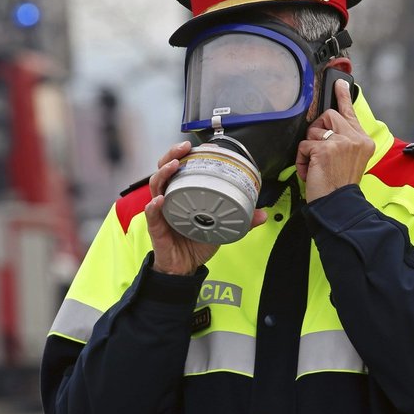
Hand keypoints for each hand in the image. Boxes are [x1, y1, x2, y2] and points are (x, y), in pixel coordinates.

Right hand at [145, 141, 266, 274]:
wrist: (184, 268)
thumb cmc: (195, 243)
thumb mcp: (221, 228)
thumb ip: (241, 220)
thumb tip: (262, 214)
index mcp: (183, 194)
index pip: (180, 168)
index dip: (186, 155)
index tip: (199, 146)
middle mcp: (169, 198)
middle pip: (164, 170)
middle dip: (172, 155)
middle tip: (184, 148)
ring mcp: (161, 211)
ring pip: (156, 186)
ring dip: (163, 173)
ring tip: (174, 166)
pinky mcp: (156, 227)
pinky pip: (151, 214)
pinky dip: (154, 206)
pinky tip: (159, 200)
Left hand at [295, 79, 374, 201]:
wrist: (339, 204)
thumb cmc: (339, 185)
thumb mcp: (349, 159)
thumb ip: (343, 140)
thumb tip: (325, 125)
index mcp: (363, 140)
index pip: (350, 112)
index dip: (343, 96)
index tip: (339, 82)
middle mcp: (355, 138)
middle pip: (328, 115)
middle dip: (317, 131)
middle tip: (319, 151)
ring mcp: (341, 142)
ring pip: (314, 130)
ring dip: (309, 148)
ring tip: (316, 165)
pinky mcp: (325, 149)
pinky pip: (304, 145)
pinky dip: (302, 160)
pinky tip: (310, 171)